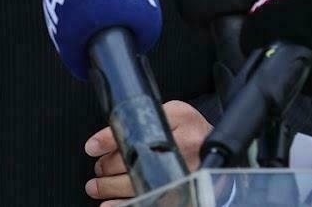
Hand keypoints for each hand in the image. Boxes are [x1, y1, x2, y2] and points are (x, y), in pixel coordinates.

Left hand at [83, 100, 211, 204]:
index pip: (136, 130)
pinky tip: (111, 204)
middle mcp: (180, 148)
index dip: (108, 140)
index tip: (92, 147)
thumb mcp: (175, 113)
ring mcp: (180, 173)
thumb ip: (147, 117)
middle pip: (132, 160)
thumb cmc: (193, 131)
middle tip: (98, 168)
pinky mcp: (178, 191)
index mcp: (177, 121)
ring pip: (135, 183)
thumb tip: (110, 133)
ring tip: (97, 187)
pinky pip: (146, 200)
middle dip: (107, 167)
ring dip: (109, 187)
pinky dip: (124, 205)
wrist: (220, 153)